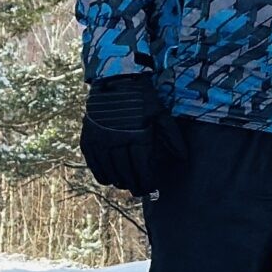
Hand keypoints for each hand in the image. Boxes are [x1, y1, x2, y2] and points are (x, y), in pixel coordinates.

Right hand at [80, 75, 170, 196]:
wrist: (116, 80)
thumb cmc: (143, 99)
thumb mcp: (161, 115)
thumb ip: (172, 139)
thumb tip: (184, 160)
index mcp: (138, 136)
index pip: (143, 170)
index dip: (148, 183)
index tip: (152, 188)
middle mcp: (117, 140)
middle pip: (126, 174)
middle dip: (135, 186)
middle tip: (141, 191)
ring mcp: (100, 140)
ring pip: (109, 173)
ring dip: (119, 182)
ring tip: (126, 184)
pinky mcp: (88, 138)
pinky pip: (94, 165)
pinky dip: (102, 174)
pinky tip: (110, 178)